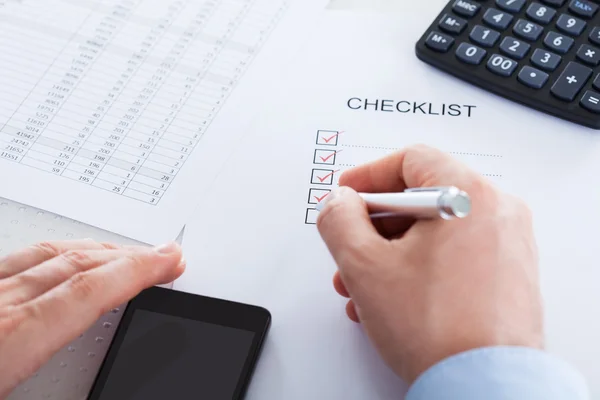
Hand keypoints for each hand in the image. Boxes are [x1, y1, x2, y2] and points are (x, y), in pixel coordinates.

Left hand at [0, 239, 184, 397]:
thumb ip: (58, 397)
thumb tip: (92, 392)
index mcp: (11, 337)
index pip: (91, 290)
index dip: (139, 271)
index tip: (170, 261)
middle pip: (76, 265)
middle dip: (129, 256)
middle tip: (162, 255)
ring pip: (46, 253)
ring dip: (96, 249)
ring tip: (124, 252)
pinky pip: (17, 256)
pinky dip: (53, 251)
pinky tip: (59, 256)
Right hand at [317, 144, 541, 383]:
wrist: (483, 387)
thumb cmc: (439, 332)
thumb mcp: (364, 266)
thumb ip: (339, 220)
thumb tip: (338, 204)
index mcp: (470, 197)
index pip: (411, 160)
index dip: (368, 175)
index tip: (347, 194)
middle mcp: (498, 214)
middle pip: (421, 197)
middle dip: (373, 226)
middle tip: (351, 246)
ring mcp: (507, 245)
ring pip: (434, 231)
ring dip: (390, 252)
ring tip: (365, 283)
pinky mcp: (506, 274)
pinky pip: (452, 255)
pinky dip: (417, 267)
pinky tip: (392, 297)